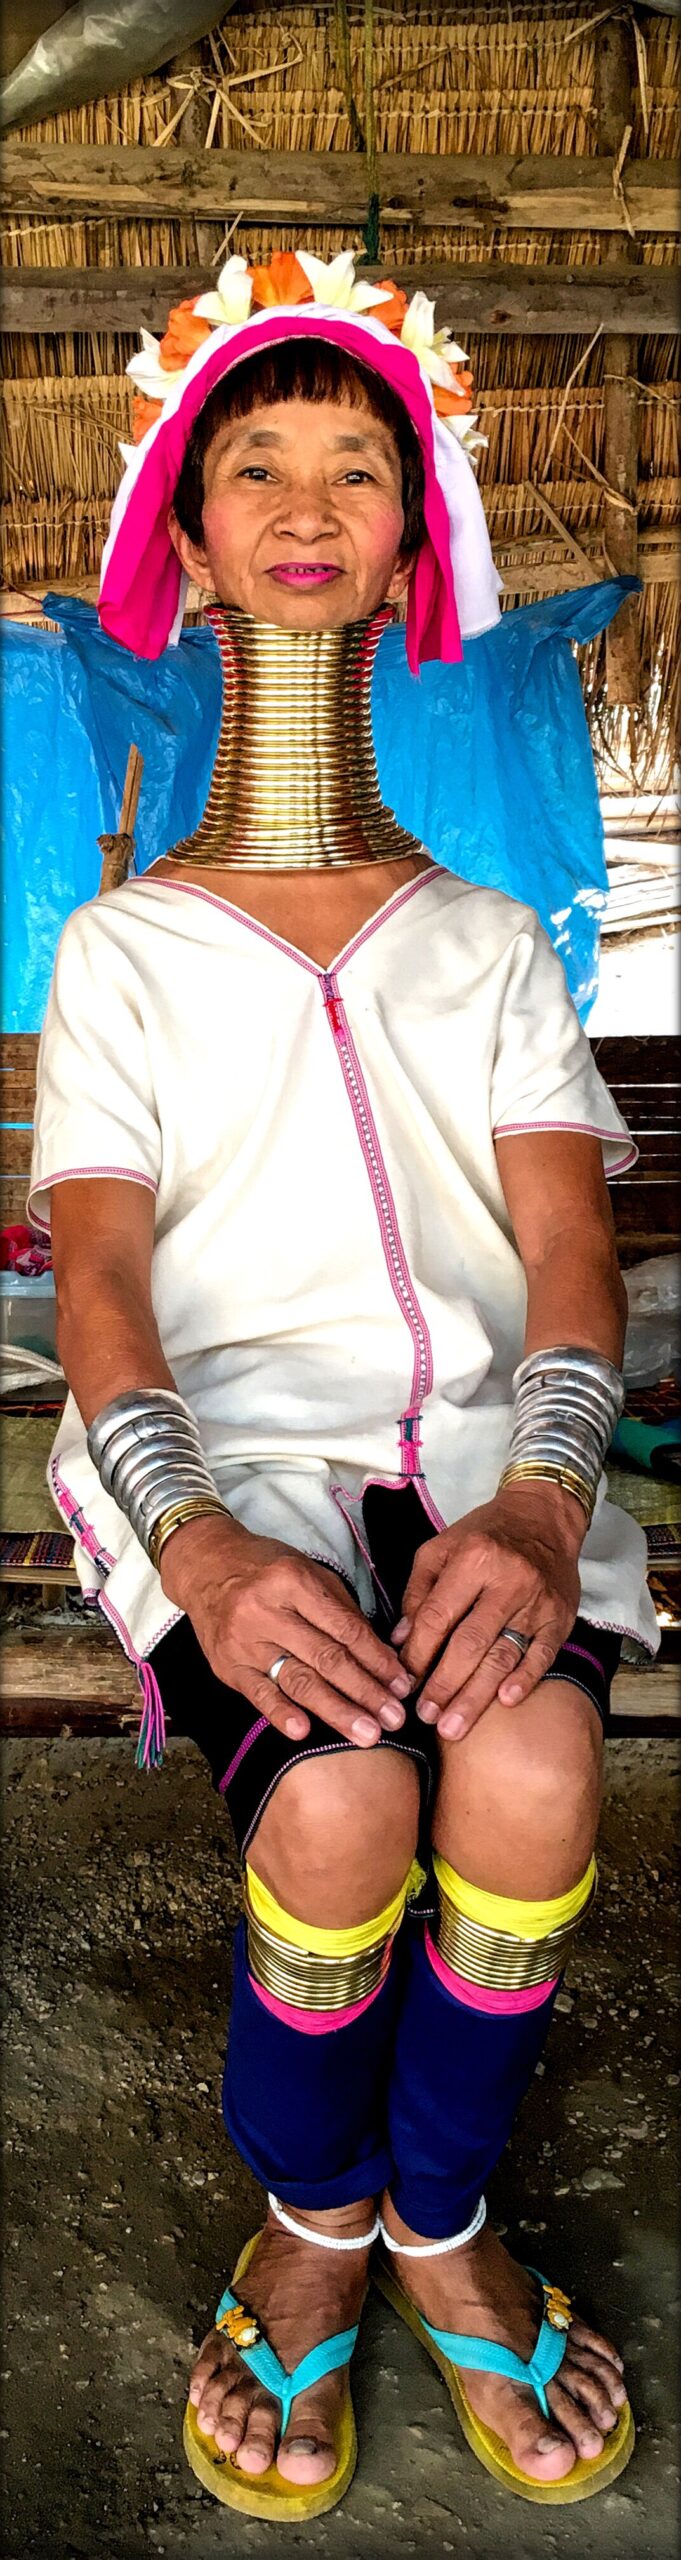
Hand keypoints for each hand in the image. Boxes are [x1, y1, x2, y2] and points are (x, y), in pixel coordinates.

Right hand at [160, 1511, 411, 1745]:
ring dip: (336, 1710)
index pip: (344, 1628)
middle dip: (365, 1691)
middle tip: (395, 1719)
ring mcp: (244, 1640)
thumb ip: (342, 1611)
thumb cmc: (266, 1569)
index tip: (402, 1685)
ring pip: (297, 1680)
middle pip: (326, 1658)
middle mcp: (267, 1610)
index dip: (377, 1659)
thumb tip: (382, 1658)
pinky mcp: (227, 1665)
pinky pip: (257, 1693)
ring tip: (367, 1734)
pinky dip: (280, 1714)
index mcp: (294, 1581)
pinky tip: (303, 1732)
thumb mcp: (307, 1572)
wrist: (205, 1566)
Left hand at [391, 1482, 583, 1741]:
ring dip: (476, 1695)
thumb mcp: (441, 1548)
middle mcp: (508, 1581)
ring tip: (453, 1726)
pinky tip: (505, 1702)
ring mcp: (537, 1602)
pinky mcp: (560, 1617)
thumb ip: (418, 1592)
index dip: (418, 1654)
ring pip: (503, 1656)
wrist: (545, 1517)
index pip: (438, 1616)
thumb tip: (402, 1640)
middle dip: (444, 1685)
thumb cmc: (485, 1534)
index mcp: (474, 1559)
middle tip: (425, 1717)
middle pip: (470, 1644)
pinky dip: (524, 1679)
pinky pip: (542, 1654)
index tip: (403, 1682)